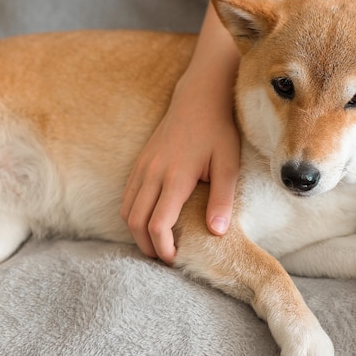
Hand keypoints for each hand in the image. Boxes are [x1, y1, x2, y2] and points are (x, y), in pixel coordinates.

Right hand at [120, 67, 239, 264]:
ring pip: (126, 211)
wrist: (199, 98)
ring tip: (159, 243)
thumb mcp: (228, 164)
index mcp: (175, 177)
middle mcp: (152, 173)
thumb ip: (222, 199)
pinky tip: (151, 220)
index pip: (157, 225)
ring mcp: (142, 167)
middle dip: (148, 246)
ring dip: (138, 232)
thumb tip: (216, 233)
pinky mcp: (139, 162)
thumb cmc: (218, 131)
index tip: (177, 258)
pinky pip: (127, 196)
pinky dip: (133, 215)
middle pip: (135, 223)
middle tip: (166, 258)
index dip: (164, 249)